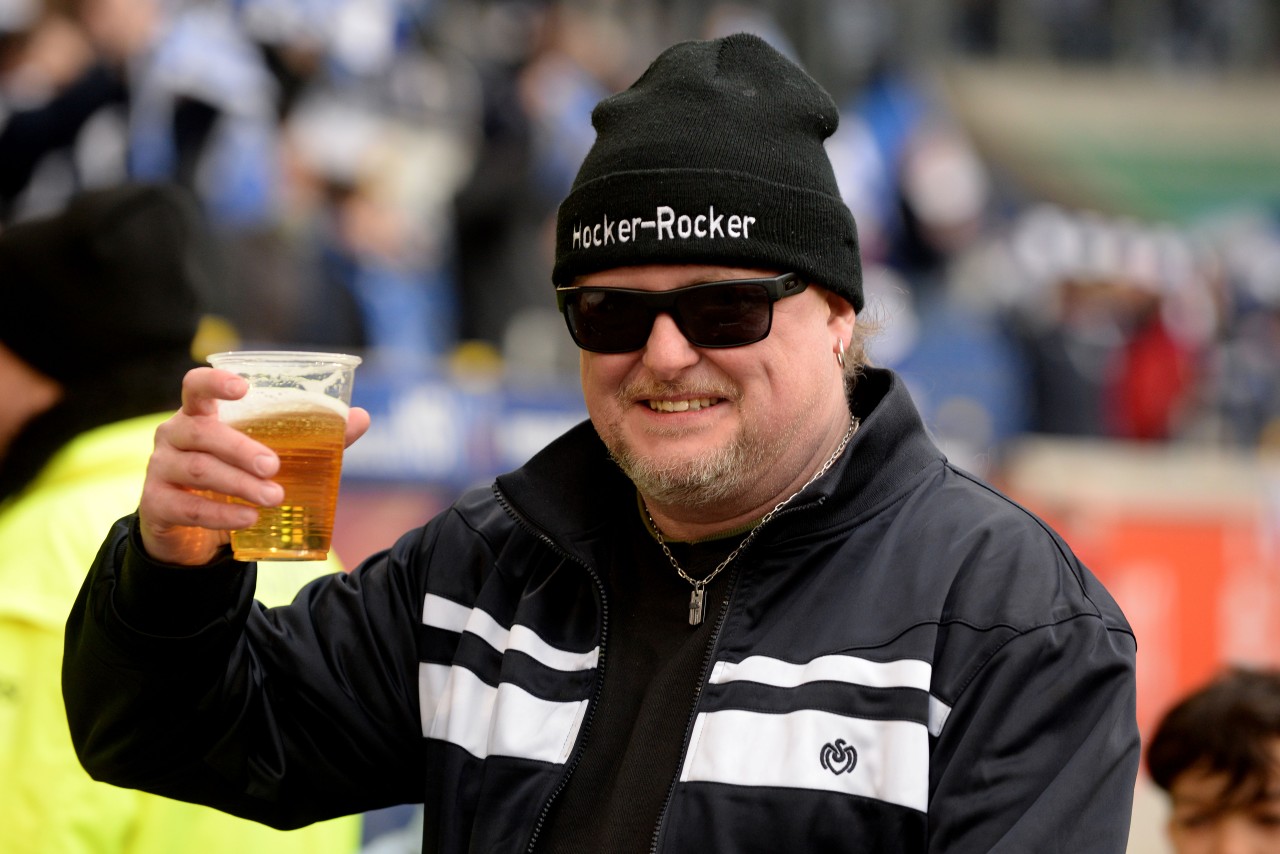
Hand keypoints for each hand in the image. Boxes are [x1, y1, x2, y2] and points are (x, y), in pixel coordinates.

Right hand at [138, 367, 370, 565]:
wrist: (191, 533)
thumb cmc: (231, 479)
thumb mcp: (263, 457)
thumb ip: (309, 437)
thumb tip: (361, 418)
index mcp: (199, 415)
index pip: (195, 386)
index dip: (215, 382)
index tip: (243, 387)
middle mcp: (173, 435)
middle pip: (202, 433)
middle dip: (241, 448)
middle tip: (275, 466)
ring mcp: (160, 469)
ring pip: (198, 470)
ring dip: (238, 484)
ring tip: (274, 498)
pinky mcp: (156, 504)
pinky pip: (187, 507)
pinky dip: (221, 513)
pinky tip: (248, 518)